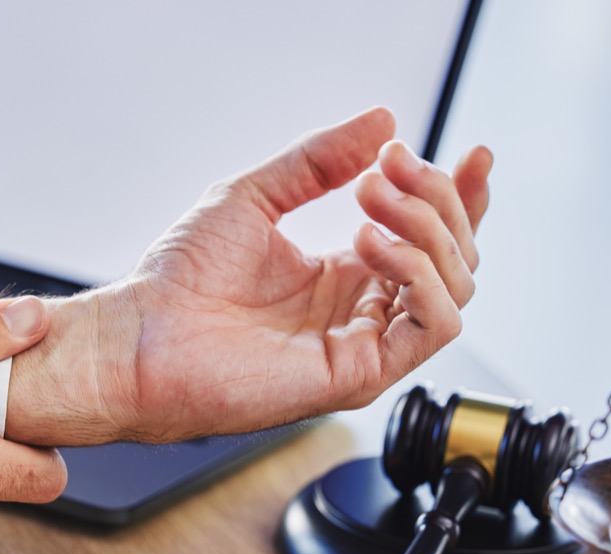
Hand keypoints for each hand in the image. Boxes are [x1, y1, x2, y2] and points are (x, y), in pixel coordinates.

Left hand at [6, 108, 491, 444]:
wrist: (138, 338)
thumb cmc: (178, 283)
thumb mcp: (254, 196)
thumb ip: (318, 161)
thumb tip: (381, 122)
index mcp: (343, 277)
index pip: (431, 240)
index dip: (461, 197)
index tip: (471, 153)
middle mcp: (360, 313)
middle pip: (455, 257)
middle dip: (436, 199)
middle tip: (387, 166)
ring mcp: (362, 346)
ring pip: (455, 288)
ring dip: (428, 229)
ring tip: (369, 196)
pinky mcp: (356, 375)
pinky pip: (432, 327)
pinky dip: (418, 275)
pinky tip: (370, 245)